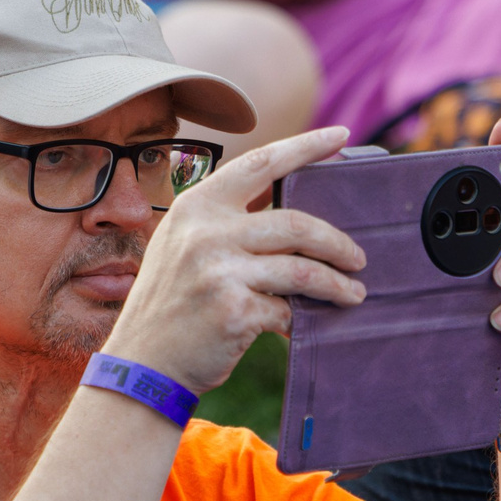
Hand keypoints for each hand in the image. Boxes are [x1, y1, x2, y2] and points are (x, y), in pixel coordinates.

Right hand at [102, 125, 365, 393]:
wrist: (143, 365)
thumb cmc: (172, 305)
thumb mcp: (184, 246)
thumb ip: (226, 222)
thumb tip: (292, 210)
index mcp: (196, 205)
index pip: (261, 162)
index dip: (306, 147)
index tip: (341, 136)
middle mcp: (206, 231)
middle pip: (297, 223)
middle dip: (337, 242)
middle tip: (357, 257)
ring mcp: (219, 270)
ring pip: (303, 269)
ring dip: (336, 284)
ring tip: (353, 293)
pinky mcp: (234, 309)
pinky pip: (288, 309)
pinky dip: (300, 319)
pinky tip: (302, 326)